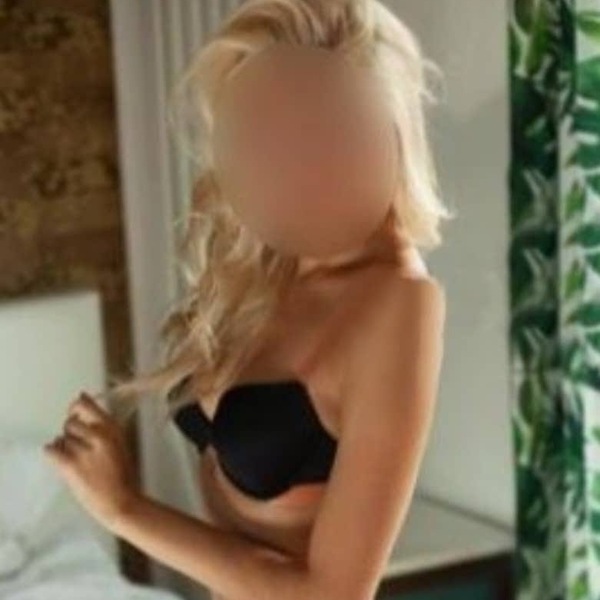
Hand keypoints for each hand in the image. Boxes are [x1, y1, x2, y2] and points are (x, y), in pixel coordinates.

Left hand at [44, 391, 140, 530]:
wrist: (121, 502)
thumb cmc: (122, 476)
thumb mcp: (119, 444)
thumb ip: (103, 426)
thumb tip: (82, 402)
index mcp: (112, 429)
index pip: (87, 405)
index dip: (77, 406)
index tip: (75, 409)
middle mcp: (98, 435)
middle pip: (70, 423)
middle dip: (71, 433)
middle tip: (78, 447)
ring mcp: (84, 450)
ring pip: (61, 438)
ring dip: (64, 447)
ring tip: (77, 460)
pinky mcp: (71, 465)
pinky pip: (51, 450)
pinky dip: (53, 454)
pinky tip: (63, 461)